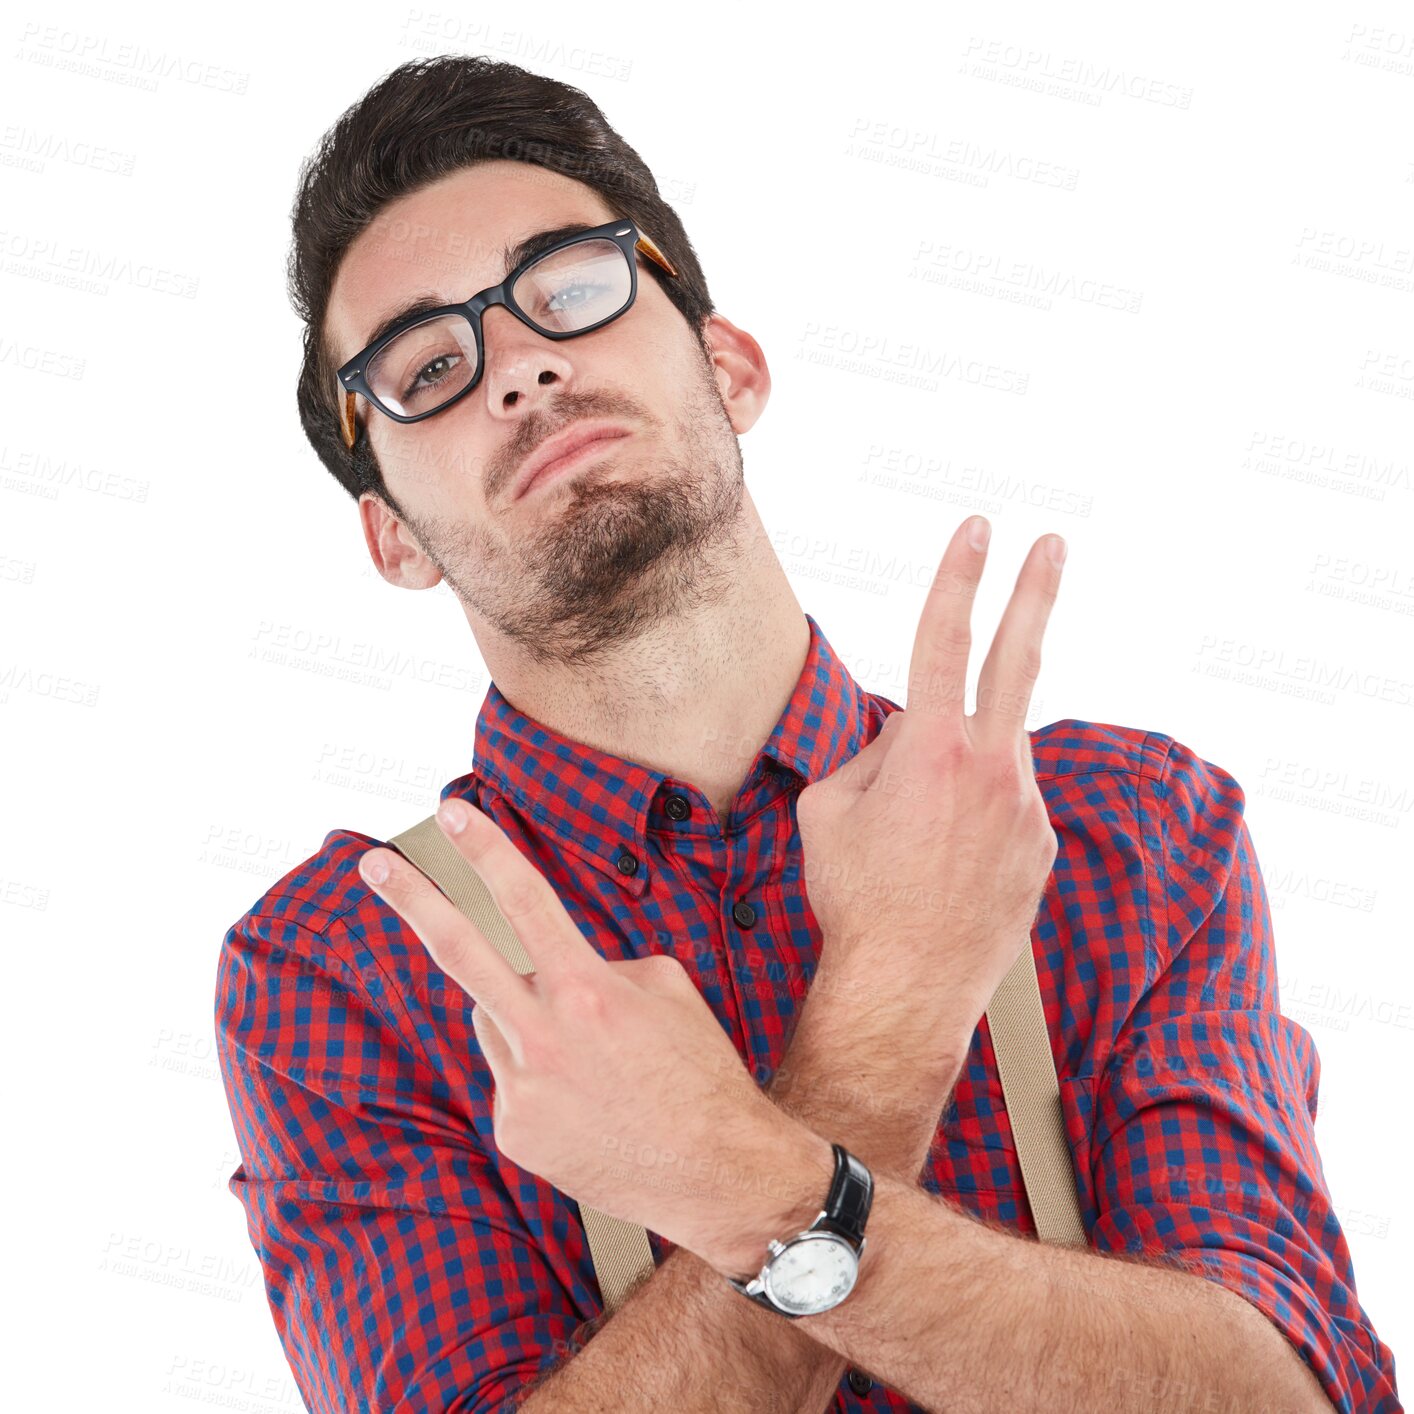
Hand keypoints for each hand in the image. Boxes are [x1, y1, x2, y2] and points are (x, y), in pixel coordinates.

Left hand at [355, 806, 827, 1271]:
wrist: (717, 1175)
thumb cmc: (702, 1075)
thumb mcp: (669, 990)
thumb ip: (603, 964)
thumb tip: (559, 964)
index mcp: (589, 990)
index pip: (526, 900)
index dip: (486, 850)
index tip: (453, 813)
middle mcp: (545, 1036)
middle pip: (461, 953)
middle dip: (413, 900)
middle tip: (372, 864)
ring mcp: (522, 1089)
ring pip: (494, 1020)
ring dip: (523, 1020)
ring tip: (589, 1059)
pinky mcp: (513, 1132)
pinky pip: (507, 1077)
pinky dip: (536, 1077)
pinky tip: (584, 1101)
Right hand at [794, 514, 1064, 1062]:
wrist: (906, 984)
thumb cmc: (853, 896)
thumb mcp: (828, 809)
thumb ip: (873, 753)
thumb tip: (907, 736)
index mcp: (933, 748)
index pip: (946, 638)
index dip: (960, 576)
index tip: (978, 529)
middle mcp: (993, 767)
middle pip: (1019, 658)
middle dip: (1035, 592)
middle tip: (1053, 543)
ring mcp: (1026, 807)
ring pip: (992, 753)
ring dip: (956, 770)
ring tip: (916, 839)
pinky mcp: (1041, 845)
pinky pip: (1004, 804)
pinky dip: (973, 816)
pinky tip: (942, 864)